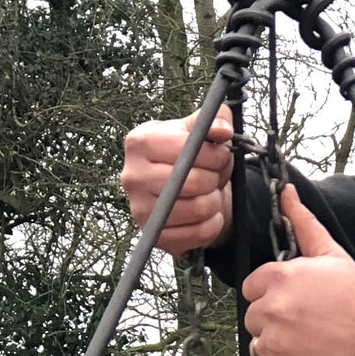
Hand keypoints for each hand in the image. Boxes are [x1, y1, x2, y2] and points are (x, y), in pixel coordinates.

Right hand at [120, 107, 232, 253]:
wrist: (184, 191)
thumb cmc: (192, 157)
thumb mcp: (201, 131)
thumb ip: (215, 119)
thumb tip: (222, 128)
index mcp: (139, 142)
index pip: (184, 148)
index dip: (212, 153)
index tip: (221, 154)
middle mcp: (132, 176)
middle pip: (190, 181)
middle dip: (214, 178)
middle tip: (215, 176)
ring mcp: (139, 209)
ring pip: (197, 209)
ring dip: (215, 201)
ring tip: (210, 193)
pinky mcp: (153, 236)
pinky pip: (198, 233)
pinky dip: (213, 224)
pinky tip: (209, 214)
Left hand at [243, 189, 354, 355]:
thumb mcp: (334, 257)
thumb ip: (305, 225)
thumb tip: (286, 193)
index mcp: (279, 279)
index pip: (252, 288)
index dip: (273, 294)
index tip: (296, 302)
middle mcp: (271, 311)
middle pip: (255, 318)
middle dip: (275, 321)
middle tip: (308, 325)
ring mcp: (274, 346)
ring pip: (260, 347)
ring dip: (279, 348)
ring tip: (311, 345)